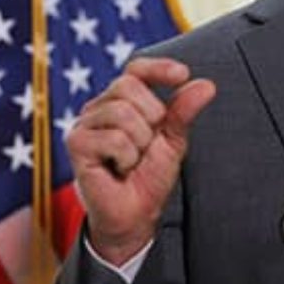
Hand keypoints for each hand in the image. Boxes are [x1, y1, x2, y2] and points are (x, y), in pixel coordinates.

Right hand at [67, 57, 216, 264]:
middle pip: (128, 86)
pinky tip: (119, 169)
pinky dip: (126, 157)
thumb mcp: (173, 141)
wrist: (134, 216)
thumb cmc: (148, 177)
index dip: (157, 68)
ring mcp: (84, 124)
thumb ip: (184, 112)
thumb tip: (207, 85)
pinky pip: (113, 138)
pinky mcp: (76, 143)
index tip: (182, 74)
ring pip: (122, 113)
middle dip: (151, 118)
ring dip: (139, 143)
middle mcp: (98, 107)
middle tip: (147, 146)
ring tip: (132, 161)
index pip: (135, 70)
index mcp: (121, 101)